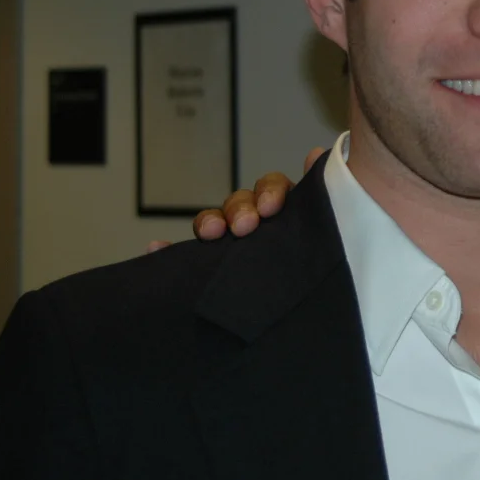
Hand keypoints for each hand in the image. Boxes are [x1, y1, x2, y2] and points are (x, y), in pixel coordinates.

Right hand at [146, 147, 324, 251]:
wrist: (306, 326)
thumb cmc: (315, 268)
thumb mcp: (323, 230)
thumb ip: (319, 198)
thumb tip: (316, 152)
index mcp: (286, 214)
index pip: (272, 188)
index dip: (269, 192)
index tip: (269, 208)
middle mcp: (257, 225)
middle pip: (241, 203)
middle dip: (239, 209)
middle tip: (244, 226)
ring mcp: (233, 246)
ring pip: (215, 223)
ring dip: (208, 222)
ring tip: (209, 233)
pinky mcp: (210, 268)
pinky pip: (185, 256)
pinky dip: (168, 252)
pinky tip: (156, 250)